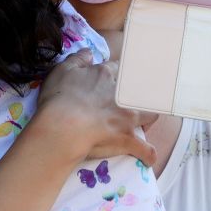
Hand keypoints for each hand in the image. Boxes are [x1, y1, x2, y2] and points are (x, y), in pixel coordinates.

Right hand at [37, 50, 157, 165]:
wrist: (61, 126)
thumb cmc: (59, 97)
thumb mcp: (63, 70)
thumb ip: (78, 58)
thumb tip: (89, 52)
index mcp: (107, 74)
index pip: (121, 69)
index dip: (120, 74)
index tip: (116, 79)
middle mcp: (123, 93)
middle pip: (142, 90)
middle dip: (140, 94)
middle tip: (131, 101)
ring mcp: (128, 116)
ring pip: (151, 114)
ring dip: (150, 117)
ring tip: (144, 122)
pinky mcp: (127, 138)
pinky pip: (144, 148)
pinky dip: (147, 153)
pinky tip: (149, 157)